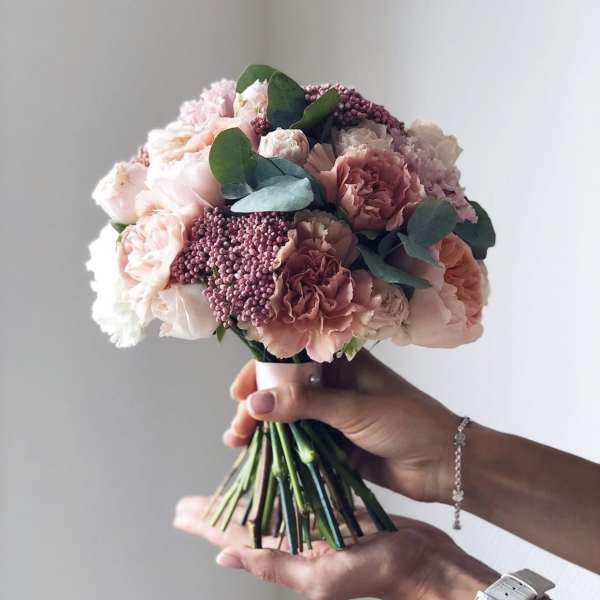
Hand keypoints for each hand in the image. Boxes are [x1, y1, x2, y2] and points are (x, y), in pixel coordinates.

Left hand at [173, 496, 496, 599]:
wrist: (424, 565)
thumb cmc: (379, 575)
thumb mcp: (323, 577)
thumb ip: (275, 567)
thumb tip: (224, 558)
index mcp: (290, 558)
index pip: (237, 538)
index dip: (207, 525)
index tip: (182, 512)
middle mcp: (298, 542)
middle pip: (247, 522)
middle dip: (217, 513)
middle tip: (189, 502)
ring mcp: (316, 527)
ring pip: (270, 509)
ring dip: (244, 499)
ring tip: (222, 490)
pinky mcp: (335, 513)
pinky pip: (299, 498)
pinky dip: (280, 488)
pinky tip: (271, 480)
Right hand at [224, 351, 456, 502]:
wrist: (444, 463)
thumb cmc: (407, 422)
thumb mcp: (354, 409)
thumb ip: (304, 404)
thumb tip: (254, 402)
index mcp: (341, 363)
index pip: (291, 357)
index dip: (262, 370)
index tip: (239, 391)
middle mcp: (332, 384)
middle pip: (283, 388)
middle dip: (257, 404)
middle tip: (238, 426)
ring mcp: (331, 413)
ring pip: (287, 414)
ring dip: (262, 426)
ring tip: (238, 442)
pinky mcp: (333, 441)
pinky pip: (299, 439)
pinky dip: (278, 445)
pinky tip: (258, 453)